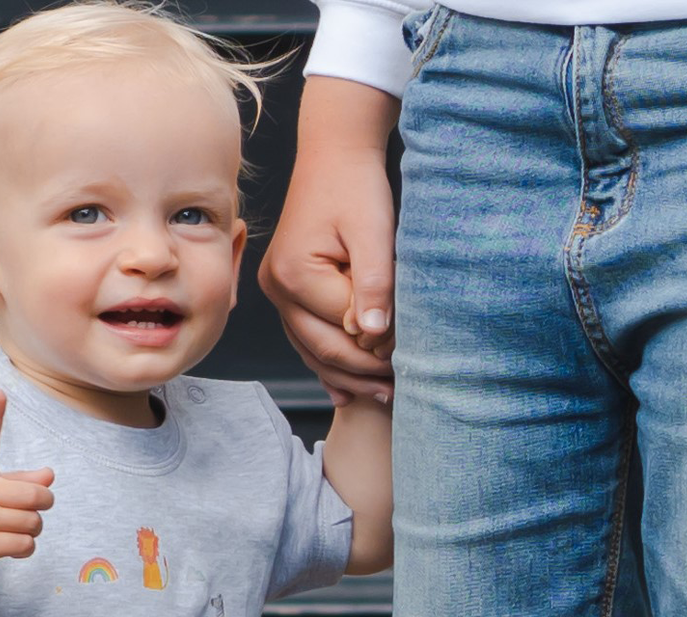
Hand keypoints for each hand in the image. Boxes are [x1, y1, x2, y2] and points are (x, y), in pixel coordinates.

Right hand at [0, 390, 54, 579]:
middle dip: (44, 502)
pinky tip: (15, 547)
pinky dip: (27, 547)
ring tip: (18, 529)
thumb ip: (16, 481)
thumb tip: (50, 475)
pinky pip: (25, 544)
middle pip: (35, 494)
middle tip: (37, 507)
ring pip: (33, 521)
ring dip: (34, 528)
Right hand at [260, 79, 400, 402]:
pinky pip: (306, 338)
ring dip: (346, 375)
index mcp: (295, 274)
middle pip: (323, 347)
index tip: (409, 357)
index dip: (376, 346)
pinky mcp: (286, 292)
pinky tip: (346, 389)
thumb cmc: (356, 185)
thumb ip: (375, 282)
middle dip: (362, 370)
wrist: (334, 153)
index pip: (342, 326)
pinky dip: (328, 362)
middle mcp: (277, 289)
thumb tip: (374, 333)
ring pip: (312, 350)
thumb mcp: (374, 230)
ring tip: (382, 392)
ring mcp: (277, 293)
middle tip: (398, 388)